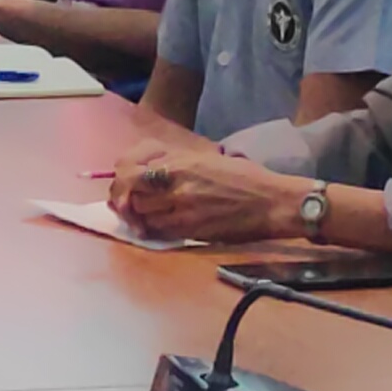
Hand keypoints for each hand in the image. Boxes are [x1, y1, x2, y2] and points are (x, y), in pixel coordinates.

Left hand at [105, 149, 301, 242]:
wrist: (271, 201)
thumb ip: (177, 164)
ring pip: (142, 214)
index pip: (131, 169)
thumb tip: (149, 173)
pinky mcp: (191, 228)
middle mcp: (177, 181)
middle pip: (132, 193)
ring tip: (143, 219)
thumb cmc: (245, 179)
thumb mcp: (208, 159)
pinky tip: (156, 229)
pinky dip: (152, 231)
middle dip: (126, 201)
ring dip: (139, 217)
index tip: (121, 188)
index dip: (120, 181)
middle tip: (127, 208)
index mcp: (181, 160)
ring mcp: (182, 206)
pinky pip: (159, 231)